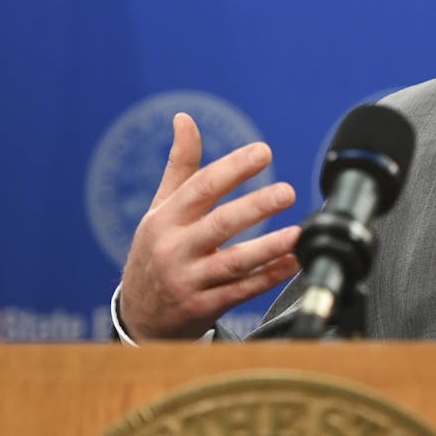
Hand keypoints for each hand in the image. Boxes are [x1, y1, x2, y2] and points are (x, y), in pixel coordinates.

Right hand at [119, 113, 299, 339]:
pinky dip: (267, 277)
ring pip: (233, 262)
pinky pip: (240, 291)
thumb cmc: (155, 251)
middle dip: (255, 206)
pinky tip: (291, 263)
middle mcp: (175, 248)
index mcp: (165, 218)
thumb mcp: (159, 208)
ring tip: (297, 234)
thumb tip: (184, 119)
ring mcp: (188, 280)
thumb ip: (180, 166)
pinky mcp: (202, 307)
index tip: (263, 151)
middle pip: (220, 223)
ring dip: (268, 247)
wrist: (138, 316)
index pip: (202, 187)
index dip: (233, 168)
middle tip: (287, 191)